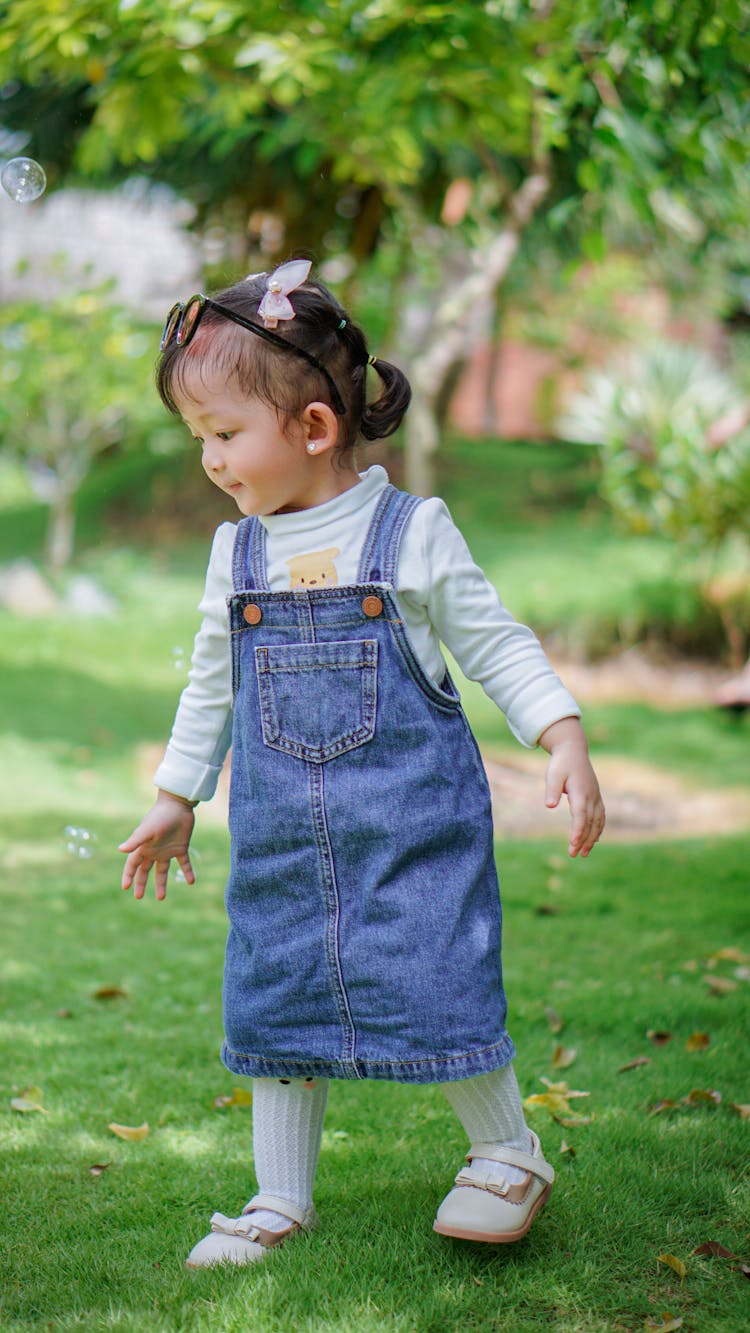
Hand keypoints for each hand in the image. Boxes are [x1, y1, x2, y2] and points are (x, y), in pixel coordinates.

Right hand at [118, 791, 195, 900]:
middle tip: (138, 897)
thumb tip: (120, 850)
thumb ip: (135, 841)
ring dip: (161, 883)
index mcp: (144, 847)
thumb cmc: (160, 816)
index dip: (128, 875)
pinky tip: (191, 881)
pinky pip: (184, 863)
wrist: (178, 805)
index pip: (132, 865)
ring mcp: (167, 850)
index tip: (126, 887)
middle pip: (145, 870)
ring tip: (161, 898)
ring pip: (162, 871)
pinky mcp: (181, 848)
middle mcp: (154, 851)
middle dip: (141, 883)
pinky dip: (187, 872)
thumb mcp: (147, 830)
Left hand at [538, 717, 604, 857]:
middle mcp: (591, 796)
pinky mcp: (596, 797)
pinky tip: (594, 840)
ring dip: (592, 838)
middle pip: (590, 822)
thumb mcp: (553, 774)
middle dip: (583, 840)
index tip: (573, 843)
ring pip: (598, 822)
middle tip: (574, 855)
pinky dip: (598, 829)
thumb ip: (552, 790)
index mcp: (580, 791)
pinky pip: (601, 817)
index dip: (578, 830)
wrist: (574, 750)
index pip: (581, 815)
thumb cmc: (561, 763)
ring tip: (584, 853)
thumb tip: (549, 806)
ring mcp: (596, 797)